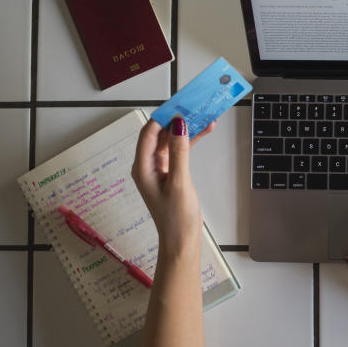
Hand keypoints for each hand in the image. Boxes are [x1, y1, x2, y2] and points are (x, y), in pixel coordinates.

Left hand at [131, 117, 214, 255]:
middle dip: (177, 120)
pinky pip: (179, 151)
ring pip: (172, 141)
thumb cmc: (177, 218)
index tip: (180, 104)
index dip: (163, 117)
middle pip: (160, 134)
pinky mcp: (171, 173)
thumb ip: (179, 152)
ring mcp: (159, 169)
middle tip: (194, 106)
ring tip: (205, 116)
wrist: (182, 241)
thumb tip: (178, 124)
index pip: (149, 133)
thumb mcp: (179, 182)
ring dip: (186, 129)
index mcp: (142, 167)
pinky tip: (204, 132)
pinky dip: (190, 141)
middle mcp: (148, 165)